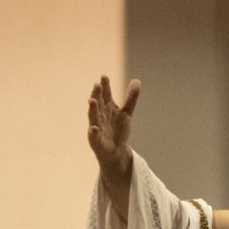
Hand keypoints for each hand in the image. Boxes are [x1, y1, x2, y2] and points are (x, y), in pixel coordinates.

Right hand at [87, 75, 139, 205]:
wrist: (116, 152)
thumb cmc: (118, 130)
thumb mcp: (127, 113)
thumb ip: (131, 98)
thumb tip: (137, 81)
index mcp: (107, 109)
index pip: (105, 95)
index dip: (105, 87)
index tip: (104, 77)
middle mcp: (100, 116)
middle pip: (98, 104)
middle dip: (97, 95)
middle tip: (97, 85)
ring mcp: (97, 128)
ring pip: (93, 118)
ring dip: (92, 110)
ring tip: (92, 100)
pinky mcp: (97, 142)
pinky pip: (94, 137)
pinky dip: (93, 133)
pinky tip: (93, 128)